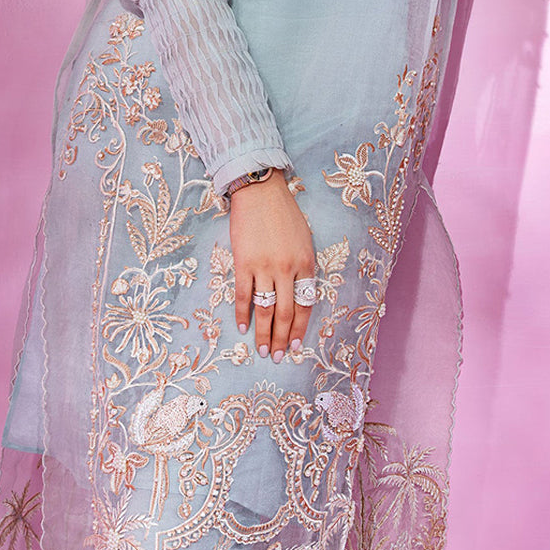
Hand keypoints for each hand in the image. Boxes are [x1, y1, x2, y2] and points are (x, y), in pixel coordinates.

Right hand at [230, 170, 316, 361]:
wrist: (261, 192)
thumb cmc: (284, 214)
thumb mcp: (304, 240)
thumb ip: (303, 267)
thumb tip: (299, 294)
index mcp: (306, 263)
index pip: (306, 304)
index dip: (300, 328)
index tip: (296, 346)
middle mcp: (287, 268)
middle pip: (286, 312)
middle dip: (282, 338)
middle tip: (278, 357)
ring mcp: (265, 266)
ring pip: (266, 309)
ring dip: (264, 333)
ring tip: (262, 350)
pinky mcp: (243, 263)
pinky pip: (243, 295)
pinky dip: (243, 313)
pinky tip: (243, 327)